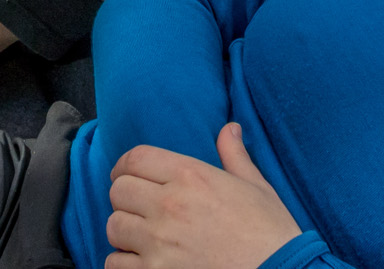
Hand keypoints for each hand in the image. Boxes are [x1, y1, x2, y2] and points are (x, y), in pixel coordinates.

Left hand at [105, 123, 302, 268]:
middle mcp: (170, 205)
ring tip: (142, 237)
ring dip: (124, 232)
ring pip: (113, 227)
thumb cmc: (271, 234)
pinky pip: (115, 263)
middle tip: (140, 208)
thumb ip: (234, 156)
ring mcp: (159, 243)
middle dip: (126, 198)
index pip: (135, 158)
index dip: (125, 166)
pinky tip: (142, 262)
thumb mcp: (257, 187)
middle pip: (118, 190)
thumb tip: (229, 129)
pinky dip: (123, 263)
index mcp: (192, 176)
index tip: (127, 175)